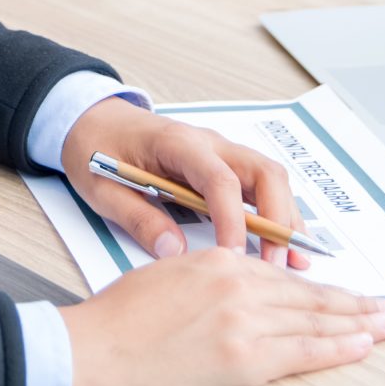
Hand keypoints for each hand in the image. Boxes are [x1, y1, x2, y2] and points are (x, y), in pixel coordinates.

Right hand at [59, 251, 384, 385]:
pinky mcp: (244, 357)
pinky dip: (340, 347)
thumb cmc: (111, 325)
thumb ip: (200, 283)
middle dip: (354, 302)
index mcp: (214, 262)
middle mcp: (236, 283)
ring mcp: (243, 320)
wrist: (89, 353)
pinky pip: (305, 350)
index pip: (281, 276)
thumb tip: (221, 300)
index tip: (343, 294)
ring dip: (359, 323)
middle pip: (308, 294)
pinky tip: (362, 344)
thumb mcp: (160, 280)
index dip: (319, 287)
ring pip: (316, 319)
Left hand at [63, 96, 305, 269]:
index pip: (218, 179)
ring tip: (294, 263)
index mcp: (176, 143)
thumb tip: (174, 251)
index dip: (232, 219)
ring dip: (286, 218)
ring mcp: (220, 151)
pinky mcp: (223, 164)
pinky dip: (277, 215)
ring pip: (269, 178)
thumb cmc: (96, 149)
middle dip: (278, 218)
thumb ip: (138, 218)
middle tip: (277, 266)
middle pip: (262, 172)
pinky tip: (283, 247)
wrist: (90, 119)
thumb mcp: (102, 188)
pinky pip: (260, 186)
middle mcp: (208, 142)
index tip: (234, 256)